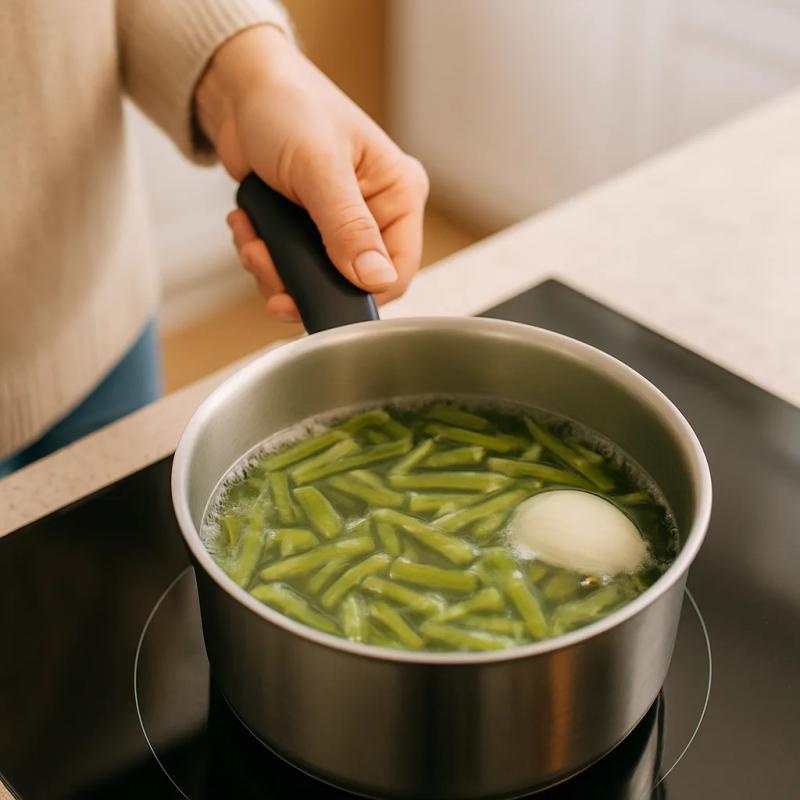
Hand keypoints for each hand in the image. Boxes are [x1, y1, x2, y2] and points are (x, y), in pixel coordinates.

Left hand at [196, 25, 428, 321]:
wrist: (240, 89)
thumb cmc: (288, 105)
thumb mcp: (320, 167)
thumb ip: (348, 227)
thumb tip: (377, 280)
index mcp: (399, 194)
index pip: (398, 270)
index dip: (360, 293)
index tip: (316, 293)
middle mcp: (376, 214)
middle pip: (352, 284)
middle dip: (303, 284)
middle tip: (266, 266)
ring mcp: (340, 226)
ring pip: (317, 283)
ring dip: (274, 273)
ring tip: (251, 240)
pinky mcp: (307, 231)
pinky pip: (290, 270)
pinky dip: (262, 259)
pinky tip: (247, 228)